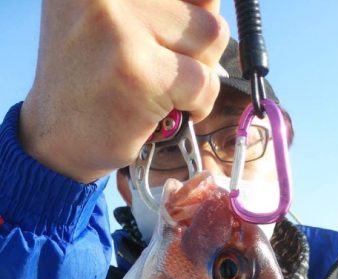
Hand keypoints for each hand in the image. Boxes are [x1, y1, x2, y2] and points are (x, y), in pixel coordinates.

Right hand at [19, 0, 228, 182]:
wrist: (54, 137)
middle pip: (205, 5)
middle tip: (165, 71)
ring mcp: (121, 29)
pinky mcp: (138, 73)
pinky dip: (198, 104)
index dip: (191, 13)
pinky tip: (168, 112)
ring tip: (165, 90)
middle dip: (198, 45)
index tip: (176, 38)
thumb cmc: (91, 79)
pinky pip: (204, 82)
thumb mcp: (113, 18)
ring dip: (199, 72)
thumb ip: (160, 5)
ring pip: (211, 36)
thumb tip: (213, 3)